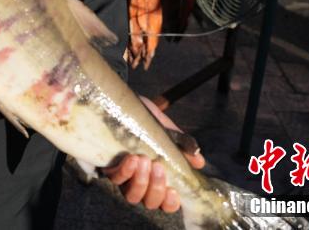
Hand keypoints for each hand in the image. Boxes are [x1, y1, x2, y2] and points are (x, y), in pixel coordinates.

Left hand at [102, 97, 204, 212]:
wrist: (123, 105)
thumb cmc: (147, 122)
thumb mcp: (169, 131)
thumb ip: (183, 145)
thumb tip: (199, 161)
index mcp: (158, 178)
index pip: (166, 203)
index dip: (171, 203)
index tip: (173, 191)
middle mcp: (141, 183)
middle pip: (150, 203)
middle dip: (156, 188)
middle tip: (158, 166)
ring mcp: (124, 178)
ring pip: (132, 197)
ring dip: (141, 182)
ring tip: (144, 160)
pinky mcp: (109, 168)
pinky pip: (115, 178)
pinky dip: (125, 171)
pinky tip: (132, 158)